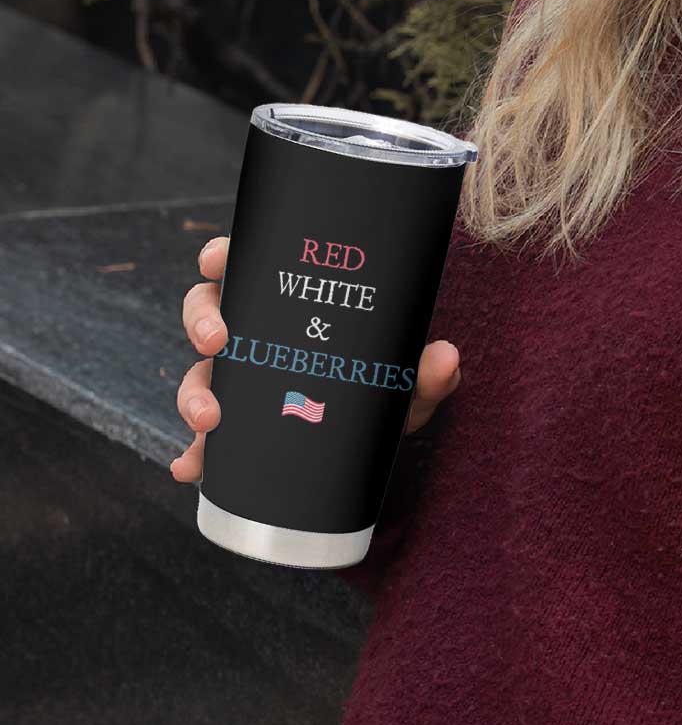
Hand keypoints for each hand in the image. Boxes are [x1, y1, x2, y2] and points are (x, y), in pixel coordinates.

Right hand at [169, 235, 461, 481]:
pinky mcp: (240, 430)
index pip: (246, 266)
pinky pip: (206, 439)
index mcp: (289, 303)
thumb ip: (427, 371)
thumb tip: (446, 357)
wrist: (380, 438)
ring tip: (209, 419)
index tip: (216, 259)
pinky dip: (193, 453)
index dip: (221, 256)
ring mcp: (244, 381)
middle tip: (219, 341)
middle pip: (207, 313)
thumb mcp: (408, 379)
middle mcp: (258, 335)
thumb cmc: (387, 388)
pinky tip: (191, 468)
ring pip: (199, 373)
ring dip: (193, 393)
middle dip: (202, 323)